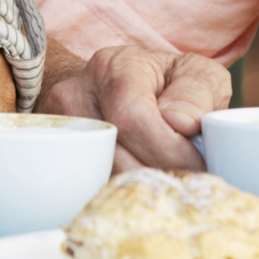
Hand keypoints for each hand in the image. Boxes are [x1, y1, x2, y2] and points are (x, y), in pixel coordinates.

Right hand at [42, 45, 230, 170]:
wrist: (135, 90)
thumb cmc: (173, 85)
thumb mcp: (200, 75)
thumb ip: (198, 92)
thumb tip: (180, 122)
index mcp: (113, 66)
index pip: (132, 117)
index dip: (168, 149)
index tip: (197, 165)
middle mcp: (77, 92)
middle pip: (113, 152)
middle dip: (156, 173)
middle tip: (187, 181)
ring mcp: (61, 127)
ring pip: (99, 174)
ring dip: (140, 185)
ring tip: (169, 181)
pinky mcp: (58, 156)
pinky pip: (88, 185)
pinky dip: (119, 192)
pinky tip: (144, 188)